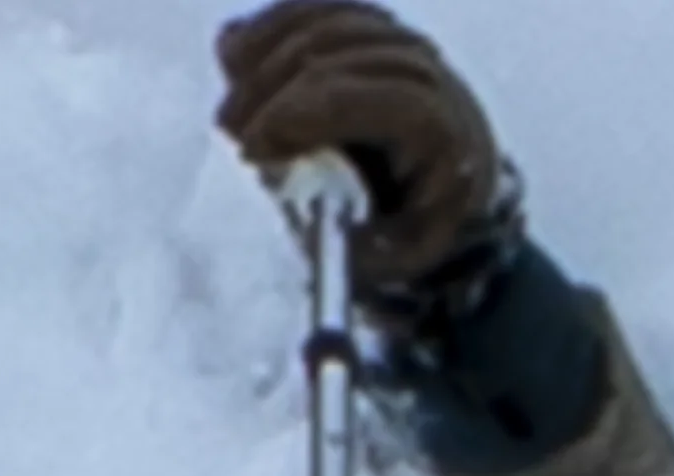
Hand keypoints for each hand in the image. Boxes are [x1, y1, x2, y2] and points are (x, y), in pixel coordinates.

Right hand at [214, 0, 504, 287]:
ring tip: (230, 108)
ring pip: (324, 24)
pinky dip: (270, 26)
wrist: (444, 191)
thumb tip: (297, 195)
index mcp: (439, 127)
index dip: (300, 116)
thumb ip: (347, 235)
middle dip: (271, 92)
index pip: (365, 98)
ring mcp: (398, 42)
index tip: (252, 151)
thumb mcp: (391, 253)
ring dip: (263, 59)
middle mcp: (427, 71)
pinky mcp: (370, 28)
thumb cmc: (413, 225)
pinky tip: (235, 56)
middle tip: (229, 134)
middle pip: (337, 55)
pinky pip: (317, 9)